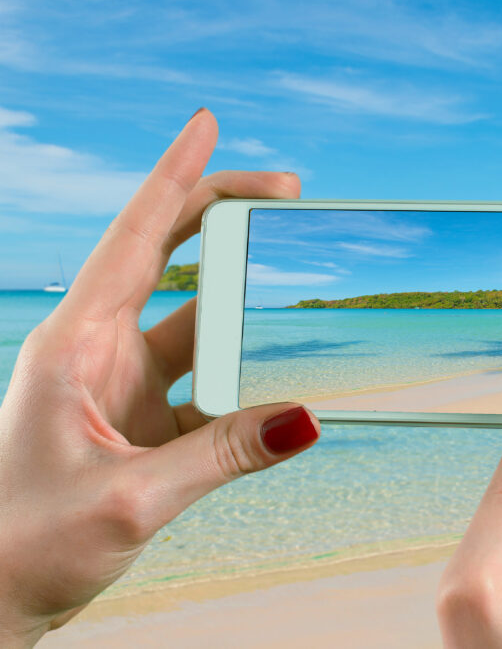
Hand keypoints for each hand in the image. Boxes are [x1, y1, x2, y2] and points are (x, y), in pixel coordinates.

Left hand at [0, 110, 320, 646]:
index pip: (135, 239)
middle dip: (224, 215)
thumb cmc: (25, 544)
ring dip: (243, 303)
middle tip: (288, 192)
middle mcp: (96, 349)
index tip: (207, 125)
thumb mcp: (130, 499)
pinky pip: (203, 379)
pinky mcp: (139, 417)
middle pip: (168, 255)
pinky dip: (241, 378)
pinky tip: (274, 388)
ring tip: (300, 284)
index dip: (174, 177)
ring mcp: (118, 382)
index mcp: (74, 344)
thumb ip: (222, 455)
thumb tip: (306, 418)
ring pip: (194, 319)